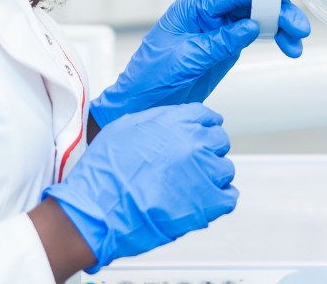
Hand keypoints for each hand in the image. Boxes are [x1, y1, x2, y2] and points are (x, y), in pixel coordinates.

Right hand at [43, 104, 236, 271]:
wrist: (97, 210)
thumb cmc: (104, 174)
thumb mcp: (124, 129)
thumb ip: (155, 122)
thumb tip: (168, 124)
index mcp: (174, 122)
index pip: (206, 116)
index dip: (202, 127)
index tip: (200, 136)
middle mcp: (194, 143)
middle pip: (219, 141)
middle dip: (207, 150)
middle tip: (190, 165)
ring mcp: (203, 173)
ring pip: (225, 169)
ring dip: (211, 176)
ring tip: (189, 187)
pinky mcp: (208, 204)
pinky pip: (229, 197)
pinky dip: (218, 200)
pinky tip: (201, 202)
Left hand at [89, 0, 309, 129]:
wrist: (142, 103)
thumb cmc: (151, 76)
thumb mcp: (186, 58)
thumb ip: (219, 42)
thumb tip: (250, 27)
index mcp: (194, 6)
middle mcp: (209, 14)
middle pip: (252, 3)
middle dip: (279, 11)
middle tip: (299, 26)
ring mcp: (219, 30)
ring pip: (259, 19)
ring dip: (281, 28)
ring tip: (296, 44)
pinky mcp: (226, 47)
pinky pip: (255, 36)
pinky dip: (274, 40)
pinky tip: (287, 47)